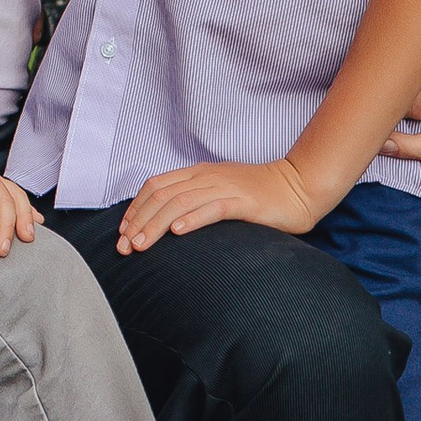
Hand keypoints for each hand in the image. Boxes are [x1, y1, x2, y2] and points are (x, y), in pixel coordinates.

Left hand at [118, 157, 317, 251]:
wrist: (298, 186)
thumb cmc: (259, 195)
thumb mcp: (219, 191)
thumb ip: (195, 199)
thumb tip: (167, 222)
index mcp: (197, 172)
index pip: (155, 186)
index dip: (135, 209)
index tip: (123, 232)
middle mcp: (206, 176)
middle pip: (162, 196)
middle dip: (139, 222)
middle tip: (124, 247)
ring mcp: (224, 187)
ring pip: (180, 203)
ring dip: (156, 225)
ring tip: (141, 245)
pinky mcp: (243, 202)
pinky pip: (213, 208)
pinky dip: (192, 219)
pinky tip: (178, 232)